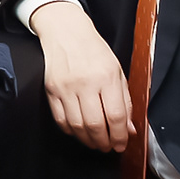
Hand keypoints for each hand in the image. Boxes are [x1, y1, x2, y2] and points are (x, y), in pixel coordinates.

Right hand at [32, 0, 132, 152]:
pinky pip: (60, 119)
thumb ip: (125, 101)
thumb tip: (129, 129)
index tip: (121, 144)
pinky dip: (71, 131)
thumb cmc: (94, 50)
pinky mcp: (51, 90)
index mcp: (106, 76)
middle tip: (109, 147)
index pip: (115, 116)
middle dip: (104, 143)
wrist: (66, 32)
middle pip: (96, 125)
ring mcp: (65, 87)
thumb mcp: (117, 71)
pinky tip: (79, 131)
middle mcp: (85, 83)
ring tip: (95, 142)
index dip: (120, 136)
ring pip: (77, 126)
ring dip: (88, 140)